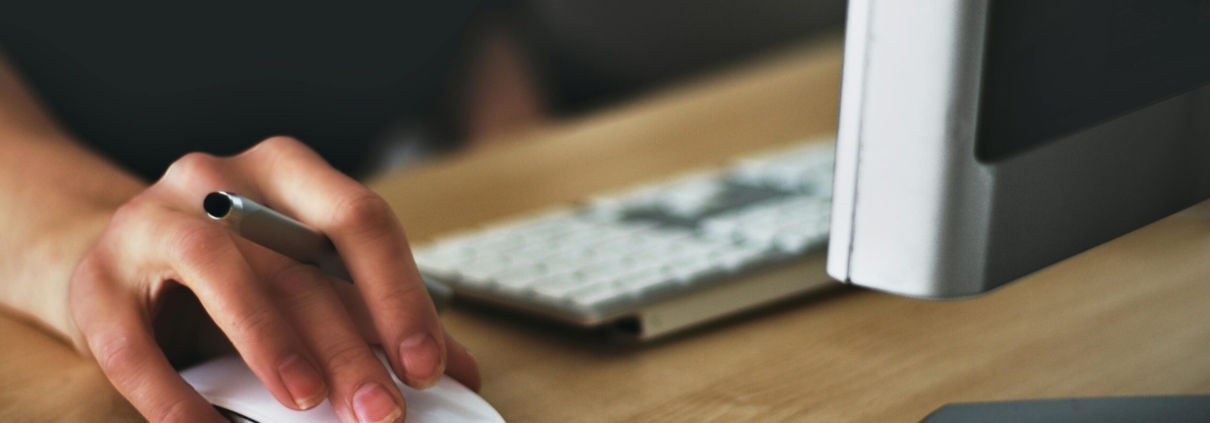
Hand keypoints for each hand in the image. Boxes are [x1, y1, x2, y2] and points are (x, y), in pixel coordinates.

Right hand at [69, 137, 478, 422]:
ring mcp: (148, 220)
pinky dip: (173, 393)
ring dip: (270, 341)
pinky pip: (131, 340)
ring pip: (217, 268)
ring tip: (308, 402)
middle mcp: (217, 180)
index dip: (399, 294)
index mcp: (286, 172)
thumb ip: (375, 315)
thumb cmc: (235, 268)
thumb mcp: (306, 277)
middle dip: (348, 342)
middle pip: (296, 258)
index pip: (359, 219)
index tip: (428, 365)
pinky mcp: (95, 280)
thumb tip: (455, 368)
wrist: (120, 256)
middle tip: (383, 409)